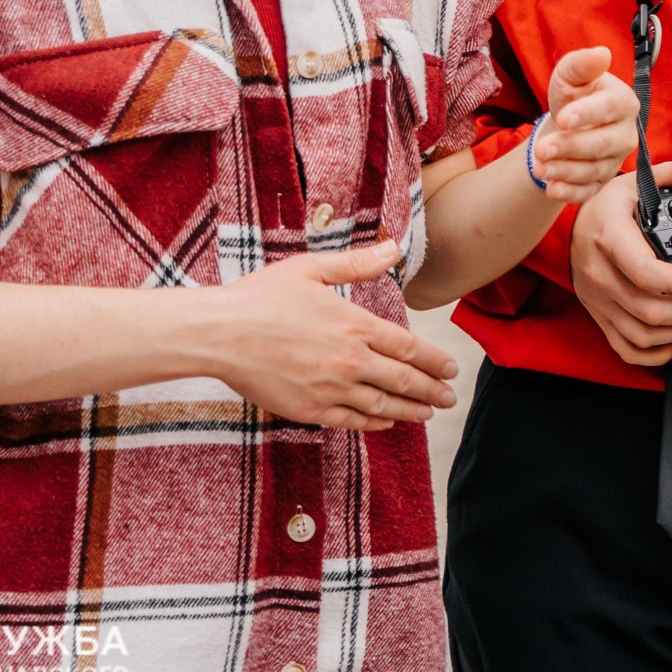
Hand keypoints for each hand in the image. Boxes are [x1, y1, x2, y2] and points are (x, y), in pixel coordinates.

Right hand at [206, 238, 460, 430]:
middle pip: (404, 380)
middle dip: (433, 390)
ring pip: (383, 405)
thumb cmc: (262, 297)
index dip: (435, 361)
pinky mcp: (310, 409)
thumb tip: (395, 249)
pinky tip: (387, 423)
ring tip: (429, 412)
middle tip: (451, 397)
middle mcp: (350, 361)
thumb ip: (358, 264)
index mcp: (355, 325)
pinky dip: (375, 423)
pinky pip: (352, 420)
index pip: (409, 348)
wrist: (220, 334)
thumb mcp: (312, 270)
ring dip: (411, 410)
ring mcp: (330, 389)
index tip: (451, 368)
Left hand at [529, 47, 638, 203]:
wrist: (567, 124)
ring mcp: (616, 159)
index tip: (563, 118)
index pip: (609, 108)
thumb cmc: (573, 95)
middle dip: (570, 147)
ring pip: (594, 169)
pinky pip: (590, 191)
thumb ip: (582, 63)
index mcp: (622, 101)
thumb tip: (601, 54)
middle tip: (541, 150)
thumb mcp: (570, 74)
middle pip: (603, 144)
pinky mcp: (602, 180)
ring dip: (566, 171)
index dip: (587, 114)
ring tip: (540, 168)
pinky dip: (570, 193)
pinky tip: (551, 188)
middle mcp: (625, 132)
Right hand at [567, 163, 671, 366]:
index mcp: (611, 238)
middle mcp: (600, 273)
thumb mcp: (636, 181)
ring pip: (640, 334)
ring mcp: (597, 299)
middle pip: (648, 310)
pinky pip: (625, 348)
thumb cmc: (606, 206)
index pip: (646, 272)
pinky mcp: (598, 316)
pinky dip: (653, 354)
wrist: (569, 226)